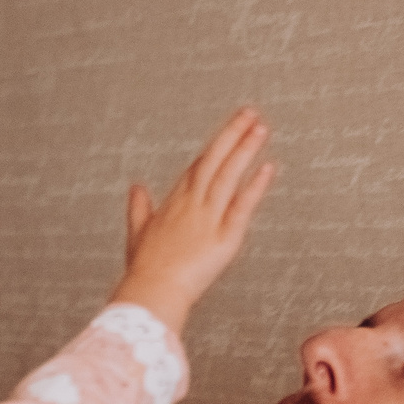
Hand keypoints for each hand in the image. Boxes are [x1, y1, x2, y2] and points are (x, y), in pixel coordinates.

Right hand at [108, 108, 274, 334]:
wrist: (151, 291)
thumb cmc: (145, 271)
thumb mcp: (138, 233)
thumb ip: (139, 209)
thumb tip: (136, 188)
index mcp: (174, 203)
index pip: (198, 168)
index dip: (215, 148)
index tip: (230, 130)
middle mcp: (191, 204)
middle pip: (214, 161)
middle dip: (232, 134)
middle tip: (249, 112)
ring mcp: (208, 218)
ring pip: (228, 175)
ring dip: (245, 149)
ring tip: (260, 127)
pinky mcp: (224, 236)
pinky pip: (242, 205)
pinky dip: (255, 185)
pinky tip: (268, 166)